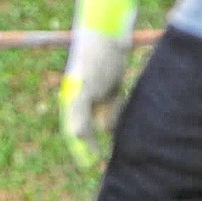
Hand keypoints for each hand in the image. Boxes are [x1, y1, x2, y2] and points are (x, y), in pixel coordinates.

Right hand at [58, 0, 136, 167]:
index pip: (75, 130)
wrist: (107, 36)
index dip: (81, 149)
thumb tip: (79, 136)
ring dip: (113, 125)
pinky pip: (116, 109)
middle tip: (105, 160)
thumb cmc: (93, 60)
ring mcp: (98, 94)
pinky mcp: (112, 88)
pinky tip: (127, 113)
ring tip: (122, 132)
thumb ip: (79, 112)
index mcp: (73, 101)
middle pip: (91, 128)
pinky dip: (121, 113)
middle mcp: (84, 100)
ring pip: (106, 120)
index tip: (89, 164)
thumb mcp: (85, 88)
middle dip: (96, 142)